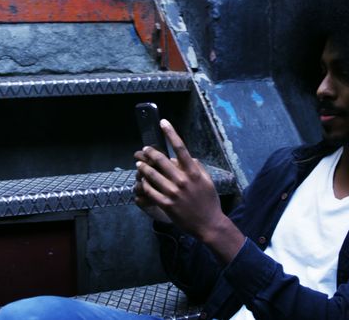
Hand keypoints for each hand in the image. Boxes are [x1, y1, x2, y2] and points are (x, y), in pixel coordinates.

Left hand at [134, 119, 243, 262]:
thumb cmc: (209, 202)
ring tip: (139, 165)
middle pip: (161, 160)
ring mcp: (173, 193)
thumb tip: (190, 158)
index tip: (163, 123)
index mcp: (194, 172)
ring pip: (152, 175)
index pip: (180, 148)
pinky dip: (145, 185)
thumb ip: (198, 168)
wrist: (209, 224)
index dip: (171, 133)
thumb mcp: (208, 182)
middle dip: (150, 152)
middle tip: (144, 150)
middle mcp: (183, 180)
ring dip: (143, 168)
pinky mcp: (166, 205)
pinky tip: (142, 182)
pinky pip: (151, 191)